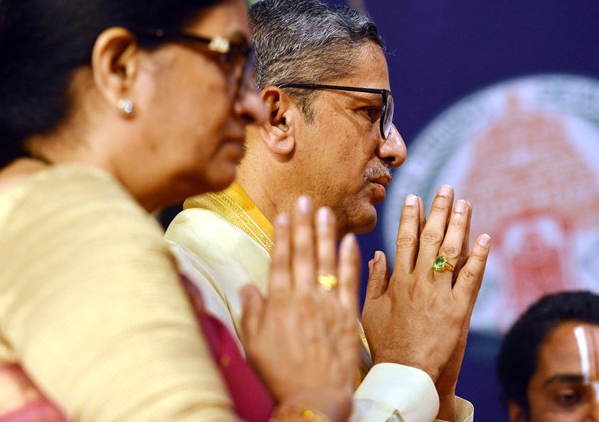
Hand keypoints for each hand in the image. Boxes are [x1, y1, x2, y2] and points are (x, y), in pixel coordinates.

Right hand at [241, 196, 360, 421]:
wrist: (315, 398)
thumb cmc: (281, 375)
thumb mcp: (254, 345)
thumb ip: (251, 312)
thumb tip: (247, 286)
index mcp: (280, 302)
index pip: (281, 259)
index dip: (283, 235)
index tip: (285, 214)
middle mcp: (304, 297)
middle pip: (304, 253)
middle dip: (303, 224)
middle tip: (304, 199)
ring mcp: (328, 304)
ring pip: (328, 261)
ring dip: (326, 233)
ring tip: (326, 211)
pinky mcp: (348, 315)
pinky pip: (351, 281)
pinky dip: (351, 260)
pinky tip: (351, 241)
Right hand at [361, 185, 489, 391]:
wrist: (408, 374)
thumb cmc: (387, 346)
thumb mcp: (371, 311)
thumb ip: (374, 280)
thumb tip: (378, 254)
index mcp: (398, 281)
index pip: (404, 239)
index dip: (410, 216)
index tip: (414, 197)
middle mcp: (419, 282)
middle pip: (431, 238)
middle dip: (439, 210)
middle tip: (447, 188)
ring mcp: (440, 294)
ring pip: (452, 251)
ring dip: (460, 224)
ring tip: (466, 203)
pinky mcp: (459, 309)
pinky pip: (471, 277)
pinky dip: (479, 256)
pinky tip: (485, 238)